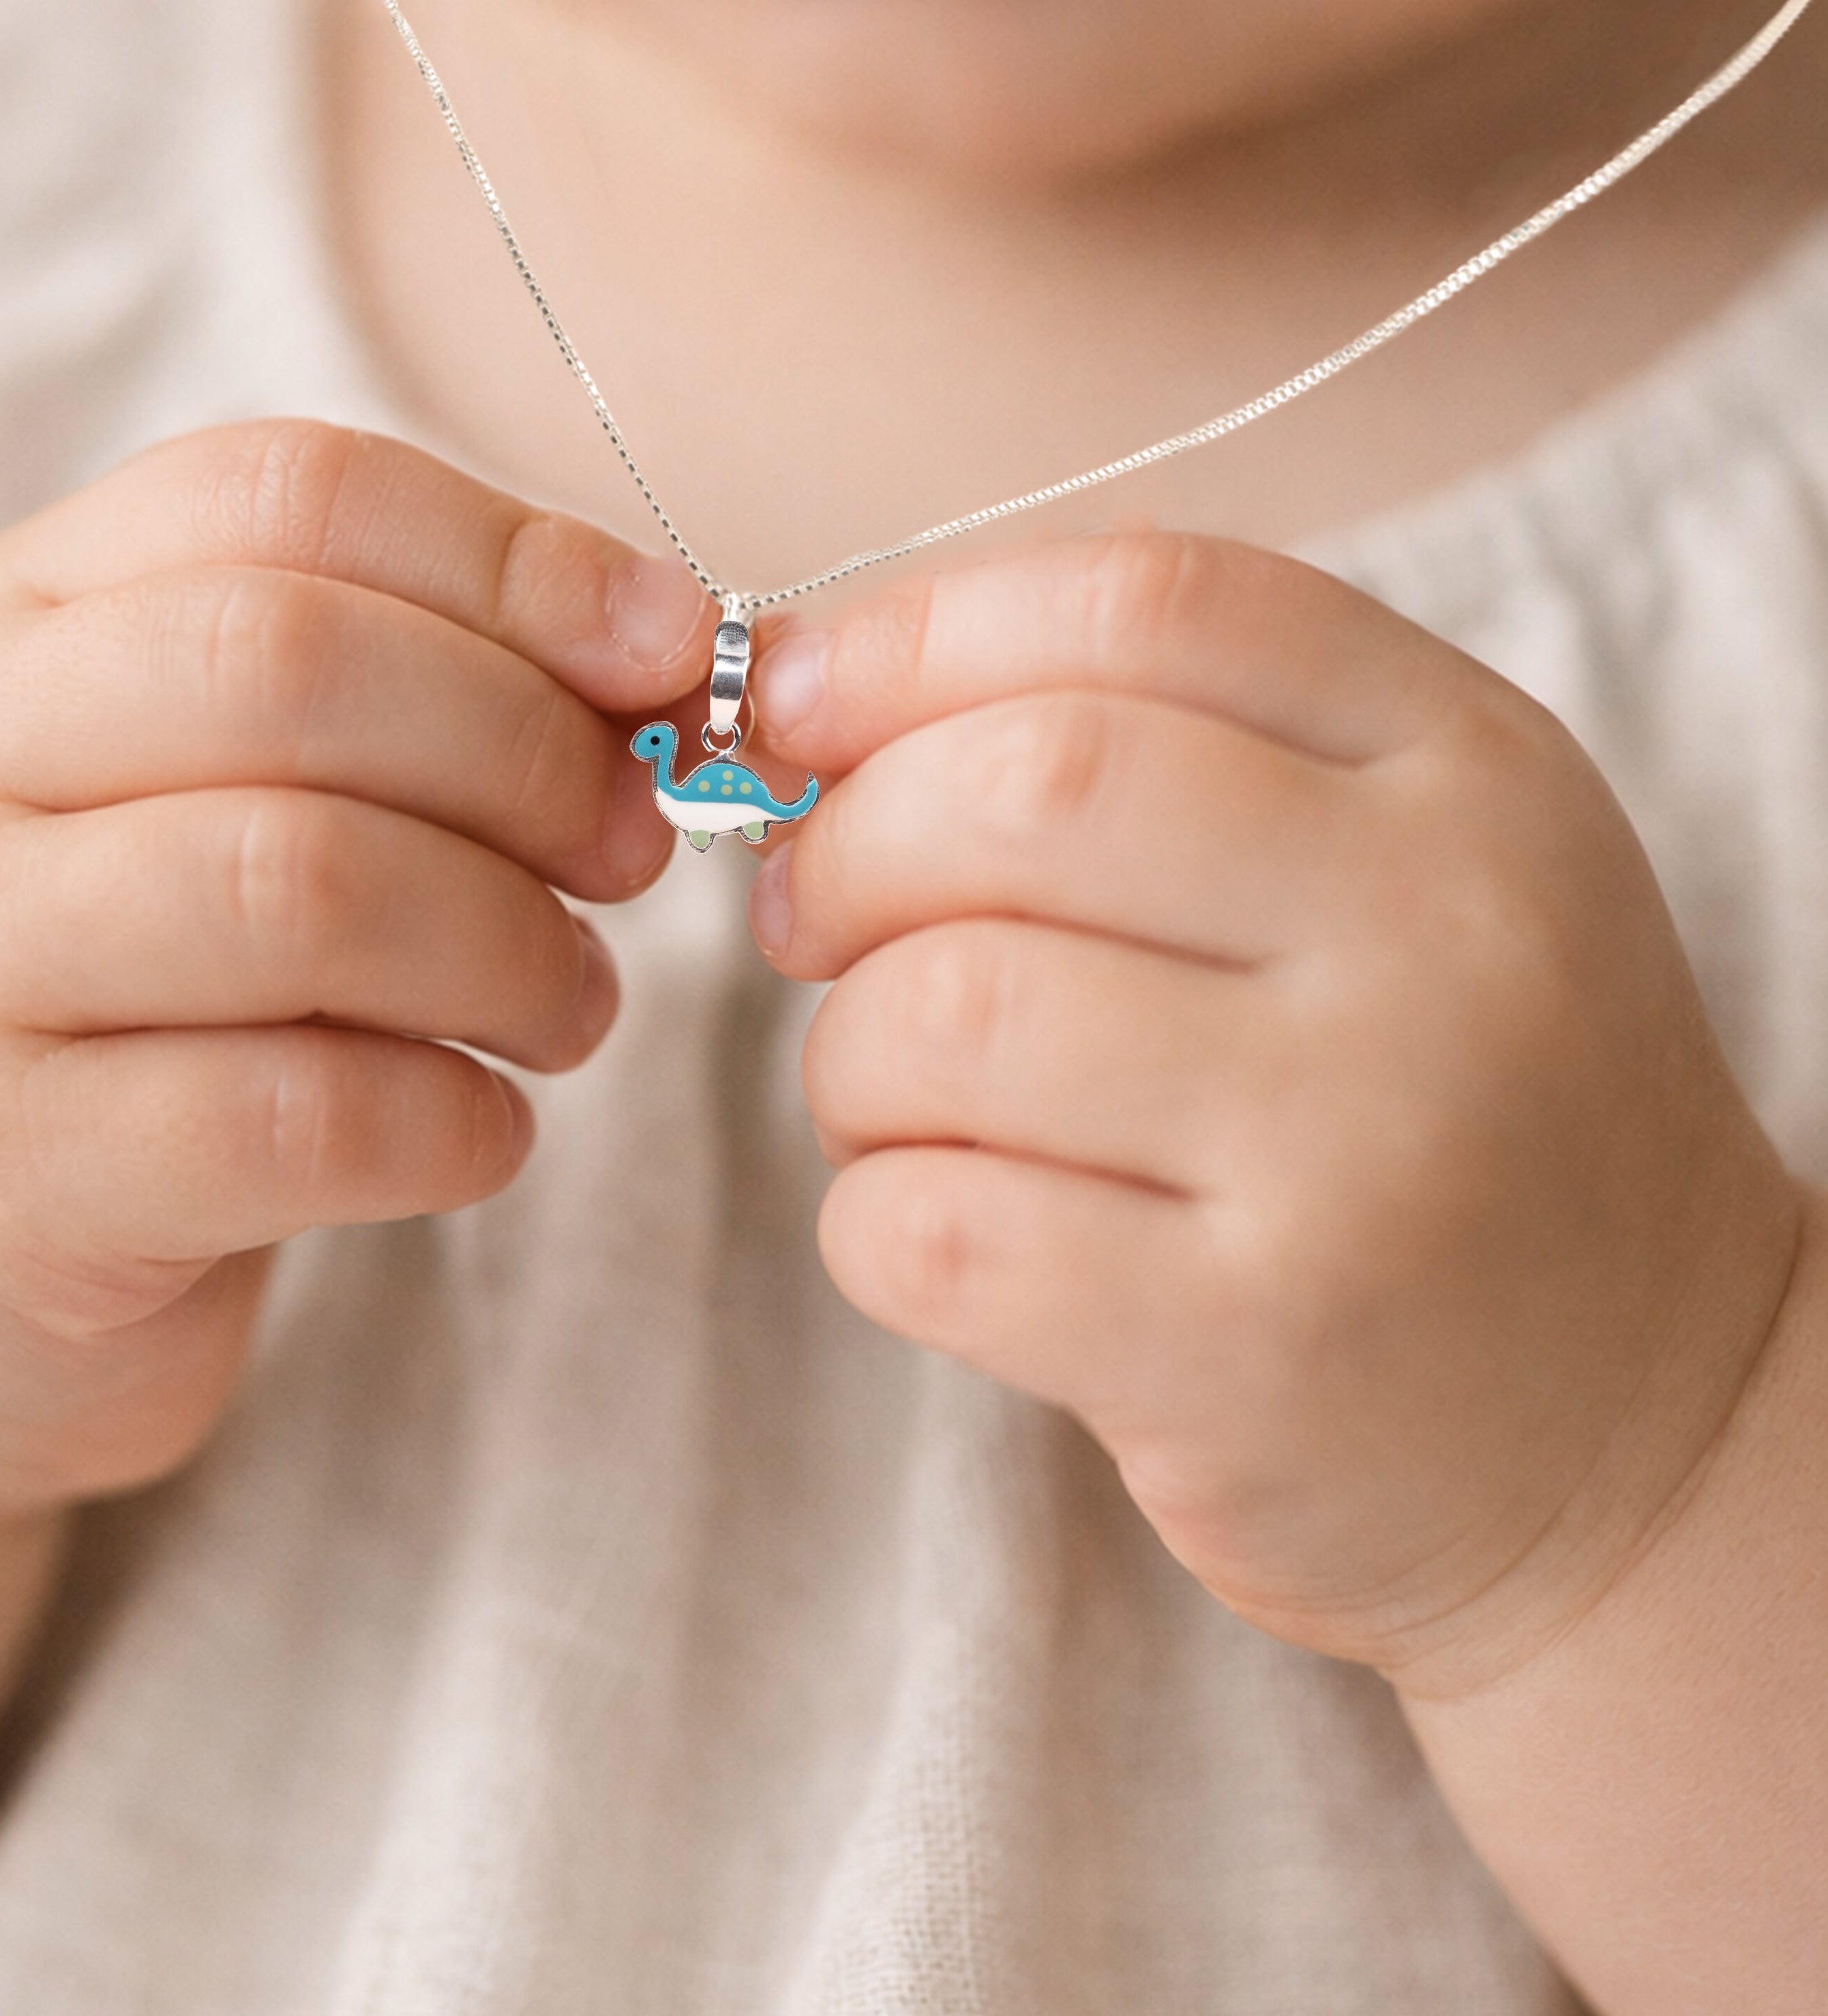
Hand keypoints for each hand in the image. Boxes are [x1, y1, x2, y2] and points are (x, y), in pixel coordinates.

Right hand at [0, 421, 710, 1519]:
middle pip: (291, 665)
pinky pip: (297, 1119)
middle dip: (529, 754)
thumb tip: (668, 655)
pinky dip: (457, 1123)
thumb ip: (416, 700)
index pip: (287, 494)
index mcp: (29, 622)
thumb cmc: (155, 998)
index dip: (519, 562)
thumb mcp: (239, 796)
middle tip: (632, 852)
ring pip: (298, 886)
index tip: (674, 650)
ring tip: (569, 1006)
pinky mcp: (16, 1179)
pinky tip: (485, 1129)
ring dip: (511, 950)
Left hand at [748, 531, 1800, 1696]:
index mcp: (1469, 768)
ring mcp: (1358, 1147)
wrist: (1638, 1422)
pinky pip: (937, 1228)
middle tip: (809, 921)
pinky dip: (869, 1217)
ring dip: (847, 1054)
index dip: (914, 635)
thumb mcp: (1402, 871)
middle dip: (848, 846)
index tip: (795, 700)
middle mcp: (1439, 931)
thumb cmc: (1450, 1114)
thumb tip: (826, 705)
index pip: (1146, 605)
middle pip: (1027, 789)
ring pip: (947, 1013)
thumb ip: (1170, 749)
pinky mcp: (1256, 1348)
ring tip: (889, 1098)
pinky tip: (935, 1230)